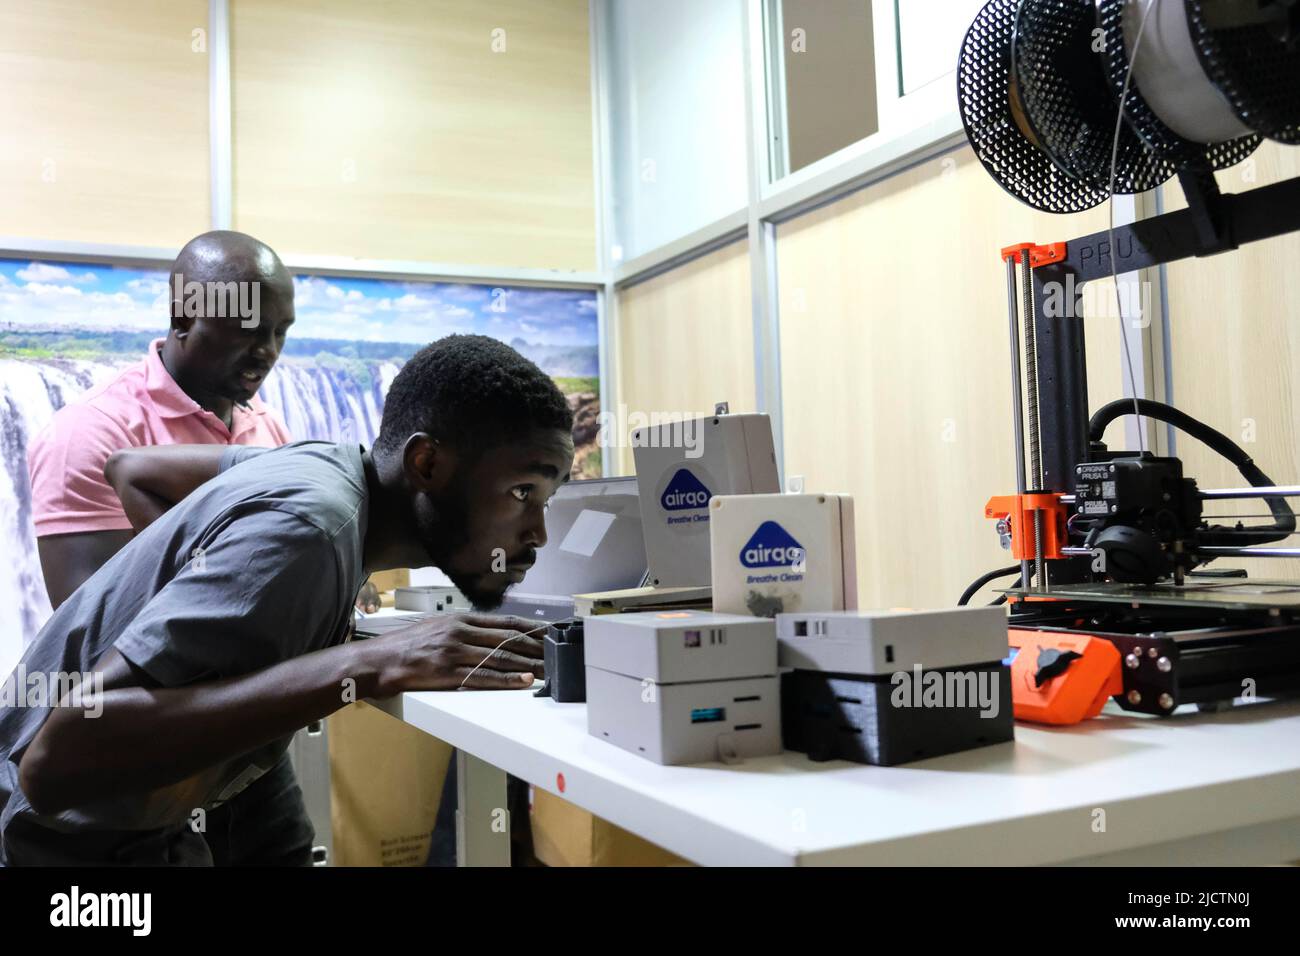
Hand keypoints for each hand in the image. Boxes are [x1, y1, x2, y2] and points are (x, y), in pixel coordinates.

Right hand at [373, 613, 547, 692]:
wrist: (375, 661)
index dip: (532, 628)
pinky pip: (484, 677)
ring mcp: (455, 652)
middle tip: (559, 654)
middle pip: (509, 639)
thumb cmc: (404, 647)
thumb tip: (488, 635)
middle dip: (537, 648)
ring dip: (529, 665)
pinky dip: (507, 679)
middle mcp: (460, 632)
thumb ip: (462, 629)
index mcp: (460, 620)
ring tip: (550, 670)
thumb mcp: (436, 628)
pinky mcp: (448, 672)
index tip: (551, 632)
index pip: (505, 622)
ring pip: (501, 657)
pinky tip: (524, 681)